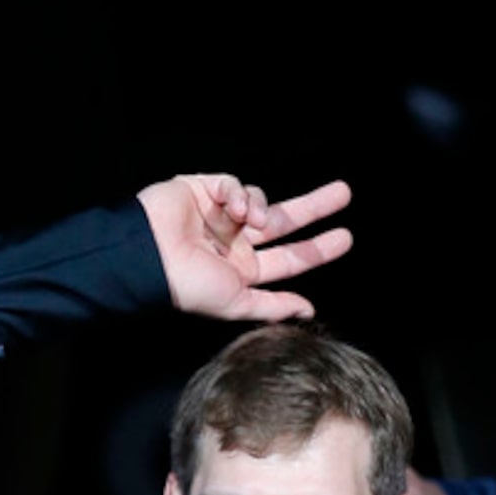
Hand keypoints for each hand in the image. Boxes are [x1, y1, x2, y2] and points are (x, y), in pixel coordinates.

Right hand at [136, 173, 353, 322]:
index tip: (345, 237)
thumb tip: (308, 310)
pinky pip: (232, 184)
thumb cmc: (188, 286)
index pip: (289, 258)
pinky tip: (231, 207)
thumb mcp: (237, 303)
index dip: (317, 248)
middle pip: (284, 221)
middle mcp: (234, 241)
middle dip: (314, 207)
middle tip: (344, 194)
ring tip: (251, 218)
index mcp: (243, 269)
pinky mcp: (203, 189)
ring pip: (259, 200)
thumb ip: (273, 306)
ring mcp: (219, 214)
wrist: (149, 257)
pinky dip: (238, 193)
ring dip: (262, 207)